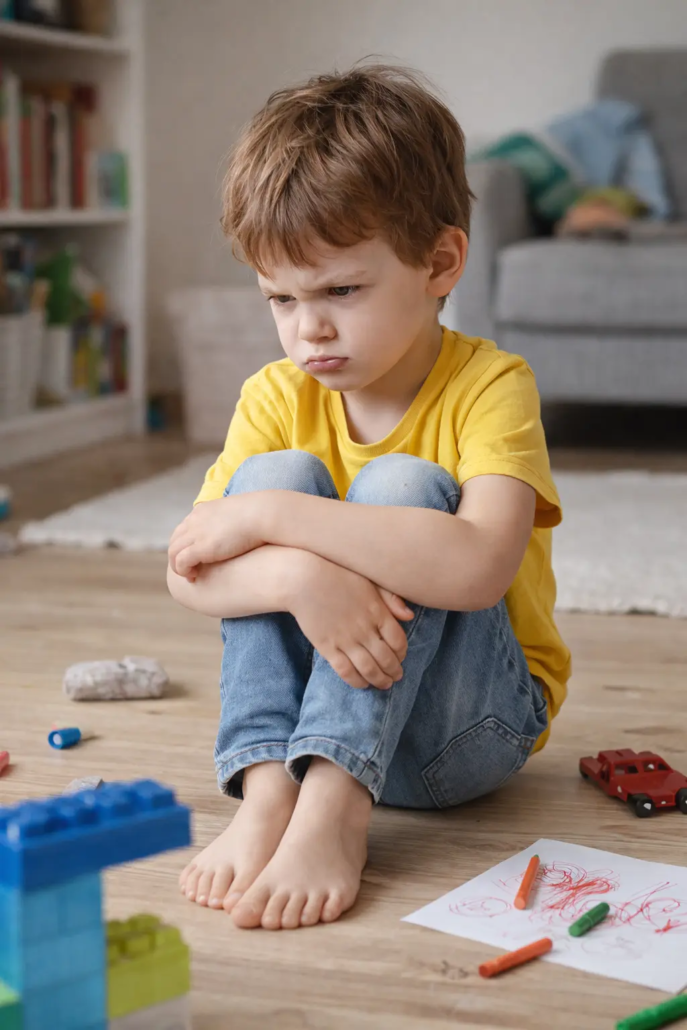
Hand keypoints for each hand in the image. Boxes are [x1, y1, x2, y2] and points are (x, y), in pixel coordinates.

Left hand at [168, 496, 261, 580]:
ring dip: (178, 566)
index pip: (184, 528)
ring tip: (192, 576)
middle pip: (175, 540)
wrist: (263, 515)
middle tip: (190, 570)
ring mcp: (196, 533)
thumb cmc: (260, 516)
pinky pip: (180, 562)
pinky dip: (183, 571)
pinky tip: (195, 577)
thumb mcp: (240, 514)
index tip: (195, 557)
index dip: (186, 545)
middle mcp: (195, 520)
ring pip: (173, 552)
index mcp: (203, 511)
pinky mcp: (200, 547)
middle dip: (178, 556)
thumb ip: (232, 521)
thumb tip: (239, 530)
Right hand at [289, 553, 413, 689]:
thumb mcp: (369, 581)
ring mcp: (346, 640)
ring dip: (380, 680)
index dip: (402, 653)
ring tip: (384, 684)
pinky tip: (362, 684)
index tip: (400, 657)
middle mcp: (365, 629)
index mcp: (377, 612)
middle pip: (386, 658)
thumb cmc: (338, 575)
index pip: (398, 640)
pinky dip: (357, 681)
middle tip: (396, 677)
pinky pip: (346, 671)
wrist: (304, 579)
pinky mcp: (328, 647)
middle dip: (394, 671)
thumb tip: (409, 616)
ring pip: (369, 669)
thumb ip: (390, 598)